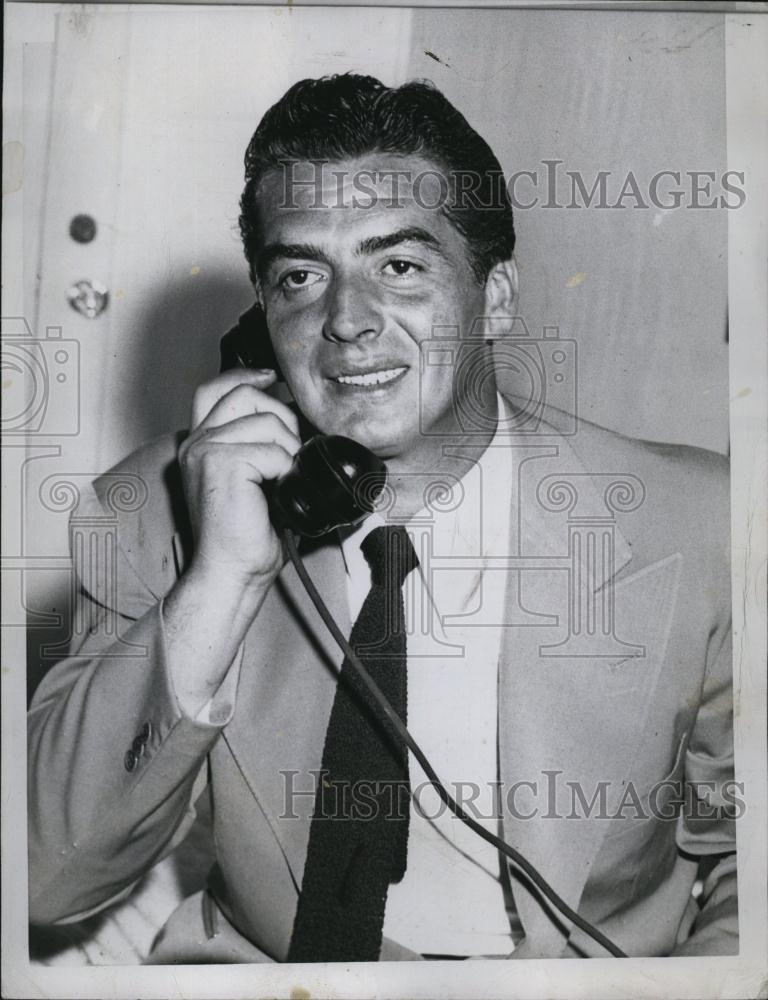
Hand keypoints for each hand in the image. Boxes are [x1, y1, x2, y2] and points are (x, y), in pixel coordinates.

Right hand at [178, 369, 300, 589]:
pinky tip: (276, 492)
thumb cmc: (246, 536)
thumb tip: (296, 426)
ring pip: (266, 421)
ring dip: (287, 451)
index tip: (271, 378)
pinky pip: (272, 449)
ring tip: (281, 481)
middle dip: (280, 416)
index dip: (245, 376)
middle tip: (289, 453)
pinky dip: (285, 470)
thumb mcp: (256, 482)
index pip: (216, 389)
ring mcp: (204, 449)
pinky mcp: (219, 462)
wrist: (232, 571)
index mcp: (200, 445)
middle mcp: (196, 442)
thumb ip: (262, 448)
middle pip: (245, 394)